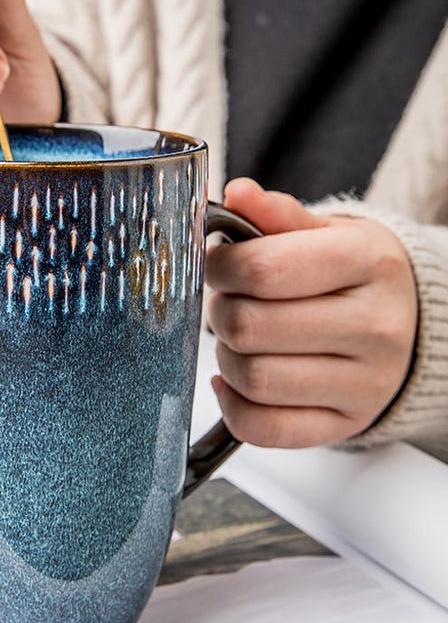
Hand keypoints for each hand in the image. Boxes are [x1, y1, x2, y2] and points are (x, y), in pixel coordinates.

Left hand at [205, 178, 417, 447]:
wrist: (405, 327)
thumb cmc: (353, 276)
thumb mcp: (326, 234)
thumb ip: (277, 215)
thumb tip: (237, 194)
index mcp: (369, 263)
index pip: (264, 269)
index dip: (220, 267)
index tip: (217, 265)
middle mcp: (377, 327)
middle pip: (249, 327)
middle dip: (220, 312)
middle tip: (228, 304)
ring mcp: (365, 384)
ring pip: (252, 379)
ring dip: (227, 357)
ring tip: (240, 340)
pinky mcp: (343, 424)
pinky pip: (263, 427)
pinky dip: (233, 405)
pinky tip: (235, 381)